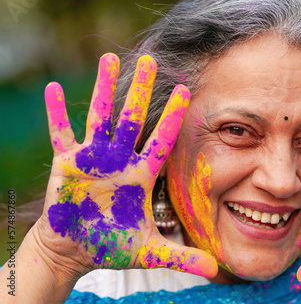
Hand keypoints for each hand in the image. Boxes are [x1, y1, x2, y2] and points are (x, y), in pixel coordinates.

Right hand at [34, 53, 216, 277]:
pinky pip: (61, 134)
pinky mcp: (67, 163)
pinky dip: (58, 113)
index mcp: (141, 174)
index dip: (172, 116)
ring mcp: (93, 158)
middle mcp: (120, 159)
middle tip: (151, 59)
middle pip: (132, 117)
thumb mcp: (150, 251)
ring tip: (110, 59)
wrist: (77, 249)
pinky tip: (56, 88)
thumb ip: (181, 257)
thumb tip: (215, 270)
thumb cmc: (112, 244)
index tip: (185, 89)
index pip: (161, 140)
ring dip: (104, 89)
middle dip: (141, 90)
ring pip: (100, 117)